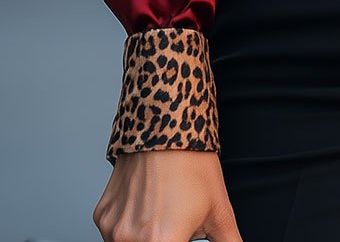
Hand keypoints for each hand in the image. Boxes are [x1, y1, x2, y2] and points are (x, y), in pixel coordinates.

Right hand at [93, 150, 242, 241]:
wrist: (166, 126)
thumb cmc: (193, 164)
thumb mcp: (220, 210)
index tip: (184, 235)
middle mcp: (131, 240)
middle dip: (166, 238)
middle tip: (177, 220)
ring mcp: (113, 228)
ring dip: (146, 236)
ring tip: (164, 210)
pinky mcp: (102, 216)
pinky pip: (116, 232)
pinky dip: (131, 224)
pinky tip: (147, 201)